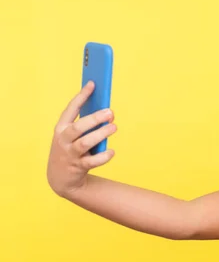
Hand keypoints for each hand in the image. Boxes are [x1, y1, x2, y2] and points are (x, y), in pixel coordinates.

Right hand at [46, 81, 116, 197]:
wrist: (60, 178)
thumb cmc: (71, 149)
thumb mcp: (73, 135)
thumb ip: (86, 124)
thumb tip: (106, 111)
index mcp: (61, 127)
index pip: (71, 108)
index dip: (82, 96)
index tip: (93, 84)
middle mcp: (63, 140)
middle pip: (79, 127)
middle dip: (95, 118)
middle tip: (110, 112)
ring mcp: (70, 154)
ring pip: (85, 142)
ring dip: (101, 134)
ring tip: (114, 127)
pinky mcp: (78, 167)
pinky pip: (92, 161)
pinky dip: (104, 156)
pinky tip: (111, 152)